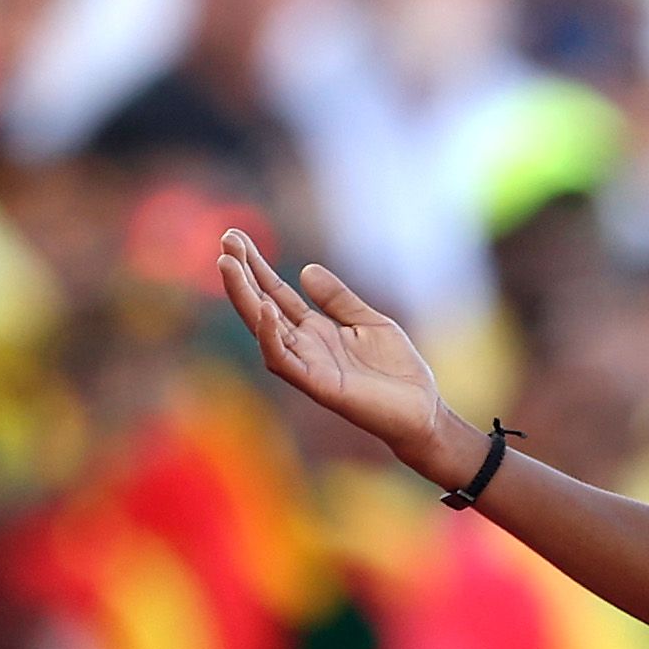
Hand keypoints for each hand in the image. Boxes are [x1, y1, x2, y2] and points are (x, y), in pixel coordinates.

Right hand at [216, 230, 468, 479]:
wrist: (423, 410)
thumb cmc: (397, 370)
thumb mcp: (368, 321)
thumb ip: (338, 299)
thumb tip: (306, 270)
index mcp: (315, 331)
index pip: (276, 293)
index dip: (256, 267)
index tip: (236, 238)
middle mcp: (304, 347)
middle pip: (262, 306)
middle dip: (241, 275)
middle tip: (225, 241)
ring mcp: (308, 366)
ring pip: (264, 329)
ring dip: (244, 297)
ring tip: (228, 264)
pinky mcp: (318, 385)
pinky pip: (284, 360)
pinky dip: (270, 335)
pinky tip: (265, 307)